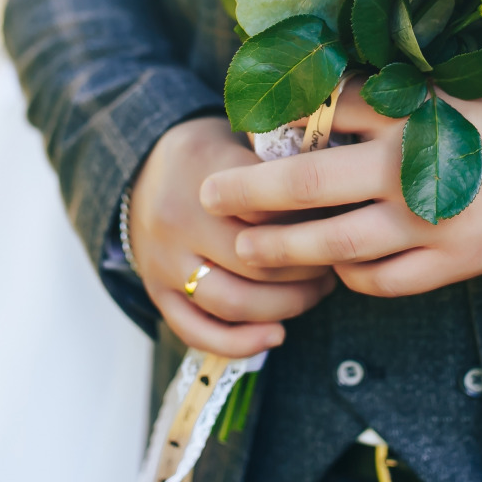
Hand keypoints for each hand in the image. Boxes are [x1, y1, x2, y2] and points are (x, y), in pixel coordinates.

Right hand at [129, 116, 335, 357]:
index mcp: (206, 176)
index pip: (272, 210)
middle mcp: (179, 221)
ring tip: (315, 292)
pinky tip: (276, 335)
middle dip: (308, 270)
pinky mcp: (157, 292)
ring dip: (287, 306)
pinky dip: (240, 343)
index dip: (315, 222)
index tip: (339, 222)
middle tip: (334, 263)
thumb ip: (282, 160)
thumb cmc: (210, 156)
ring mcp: (164, 262)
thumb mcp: (240, 137)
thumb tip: (337, 187)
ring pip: (234, 302)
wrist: (142, 169)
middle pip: (258, 261)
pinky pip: (197, 331)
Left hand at [199, 87, 481, 297]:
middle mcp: (414, 165)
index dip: (276, 120)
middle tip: (208, 195)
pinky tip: (329, 266)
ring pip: (334, 242)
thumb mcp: (434, 91)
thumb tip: (297, 97)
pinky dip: (347, 275)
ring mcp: (430, 221)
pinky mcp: (448, 263)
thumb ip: (372, 96)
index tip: (239, 131)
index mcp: (409, 110)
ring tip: (245, 247)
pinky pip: (379, 280)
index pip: (324, 109)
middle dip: (249, 189)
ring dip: (282, 247)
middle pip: (309, 180)